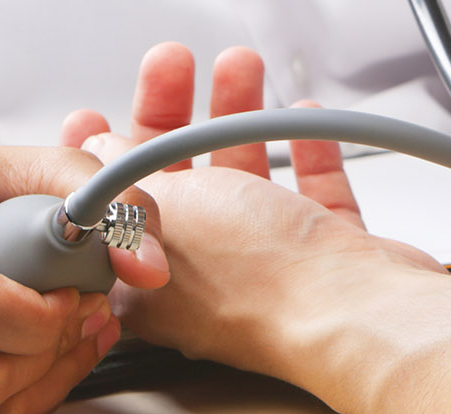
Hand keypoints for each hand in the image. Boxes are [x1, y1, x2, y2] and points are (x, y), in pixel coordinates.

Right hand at [0, 146, 168, 413]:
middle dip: (52, 353)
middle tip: (81, 313)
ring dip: (46, 380)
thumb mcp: (59, 173)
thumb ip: (119, 207)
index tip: (72, 293)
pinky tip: (44, 362)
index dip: (42, 319)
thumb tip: (149, 272)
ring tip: (71, 333)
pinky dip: (25, 403)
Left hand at [57, 43, 441, 373]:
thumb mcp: (158, 202)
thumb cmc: (253, 276)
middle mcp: (203, 283)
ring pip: (245, 186)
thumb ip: (124, 172)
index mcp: (144, 286)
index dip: (101, 160)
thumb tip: (100, 150)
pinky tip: (302, 119)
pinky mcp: (324, 264)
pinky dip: (305, 156)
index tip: (97, 117)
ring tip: (240, 70)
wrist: (353, 308)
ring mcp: (266, 273)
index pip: (111, 215)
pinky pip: (311, 200)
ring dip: (240, 121)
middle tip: (173, 68)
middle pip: (180, 187)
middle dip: (175, 117)